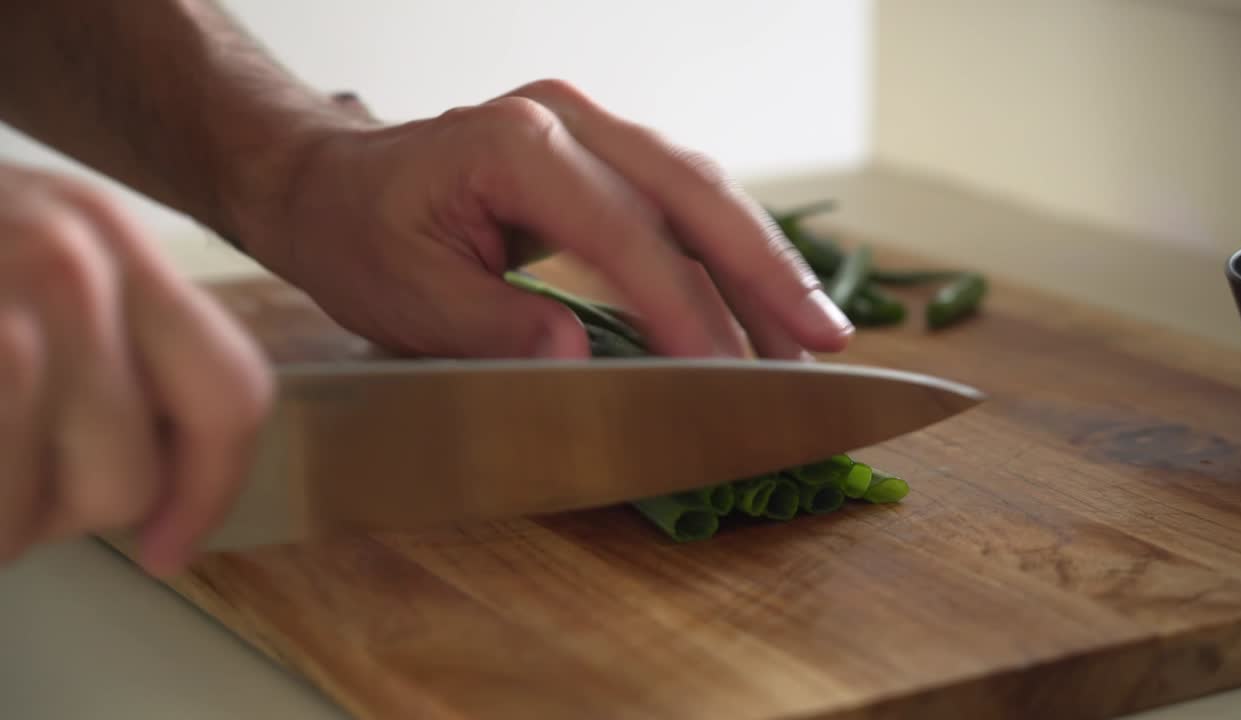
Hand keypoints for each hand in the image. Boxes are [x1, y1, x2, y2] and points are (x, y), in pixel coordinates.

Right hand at [0, 161, 271, 575]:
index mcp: (108, 236)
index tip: (167, 544)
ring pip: (38, 514)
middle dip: (61, 506)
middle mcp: (66, 258)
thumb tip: (172, 492)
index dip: (208, 491)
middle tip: (0, 463)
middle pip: (129, 477)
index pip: (230, 393)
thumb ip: (108, 349)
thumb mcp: (25, 260)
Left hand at [234, 80, 853, 360]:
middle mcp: (568, 119)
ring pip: (701, 190)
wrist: (328, 182)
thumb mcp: (406, 295)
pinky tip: (759, 298)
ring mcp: (590, 129)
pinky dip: (726, 251)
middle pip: (694, 192)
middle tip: (822, 342)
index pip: (629, 234)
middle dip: (765, 271)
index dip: (685, 310)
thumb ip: (493, 327)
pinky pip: (680, 198)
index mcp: (518, 143)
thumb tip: (579, 363)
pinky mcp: (600, 155)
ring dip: (760, 262)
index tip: (725, 376)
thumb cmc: (356, 233)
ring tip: (810, 331)